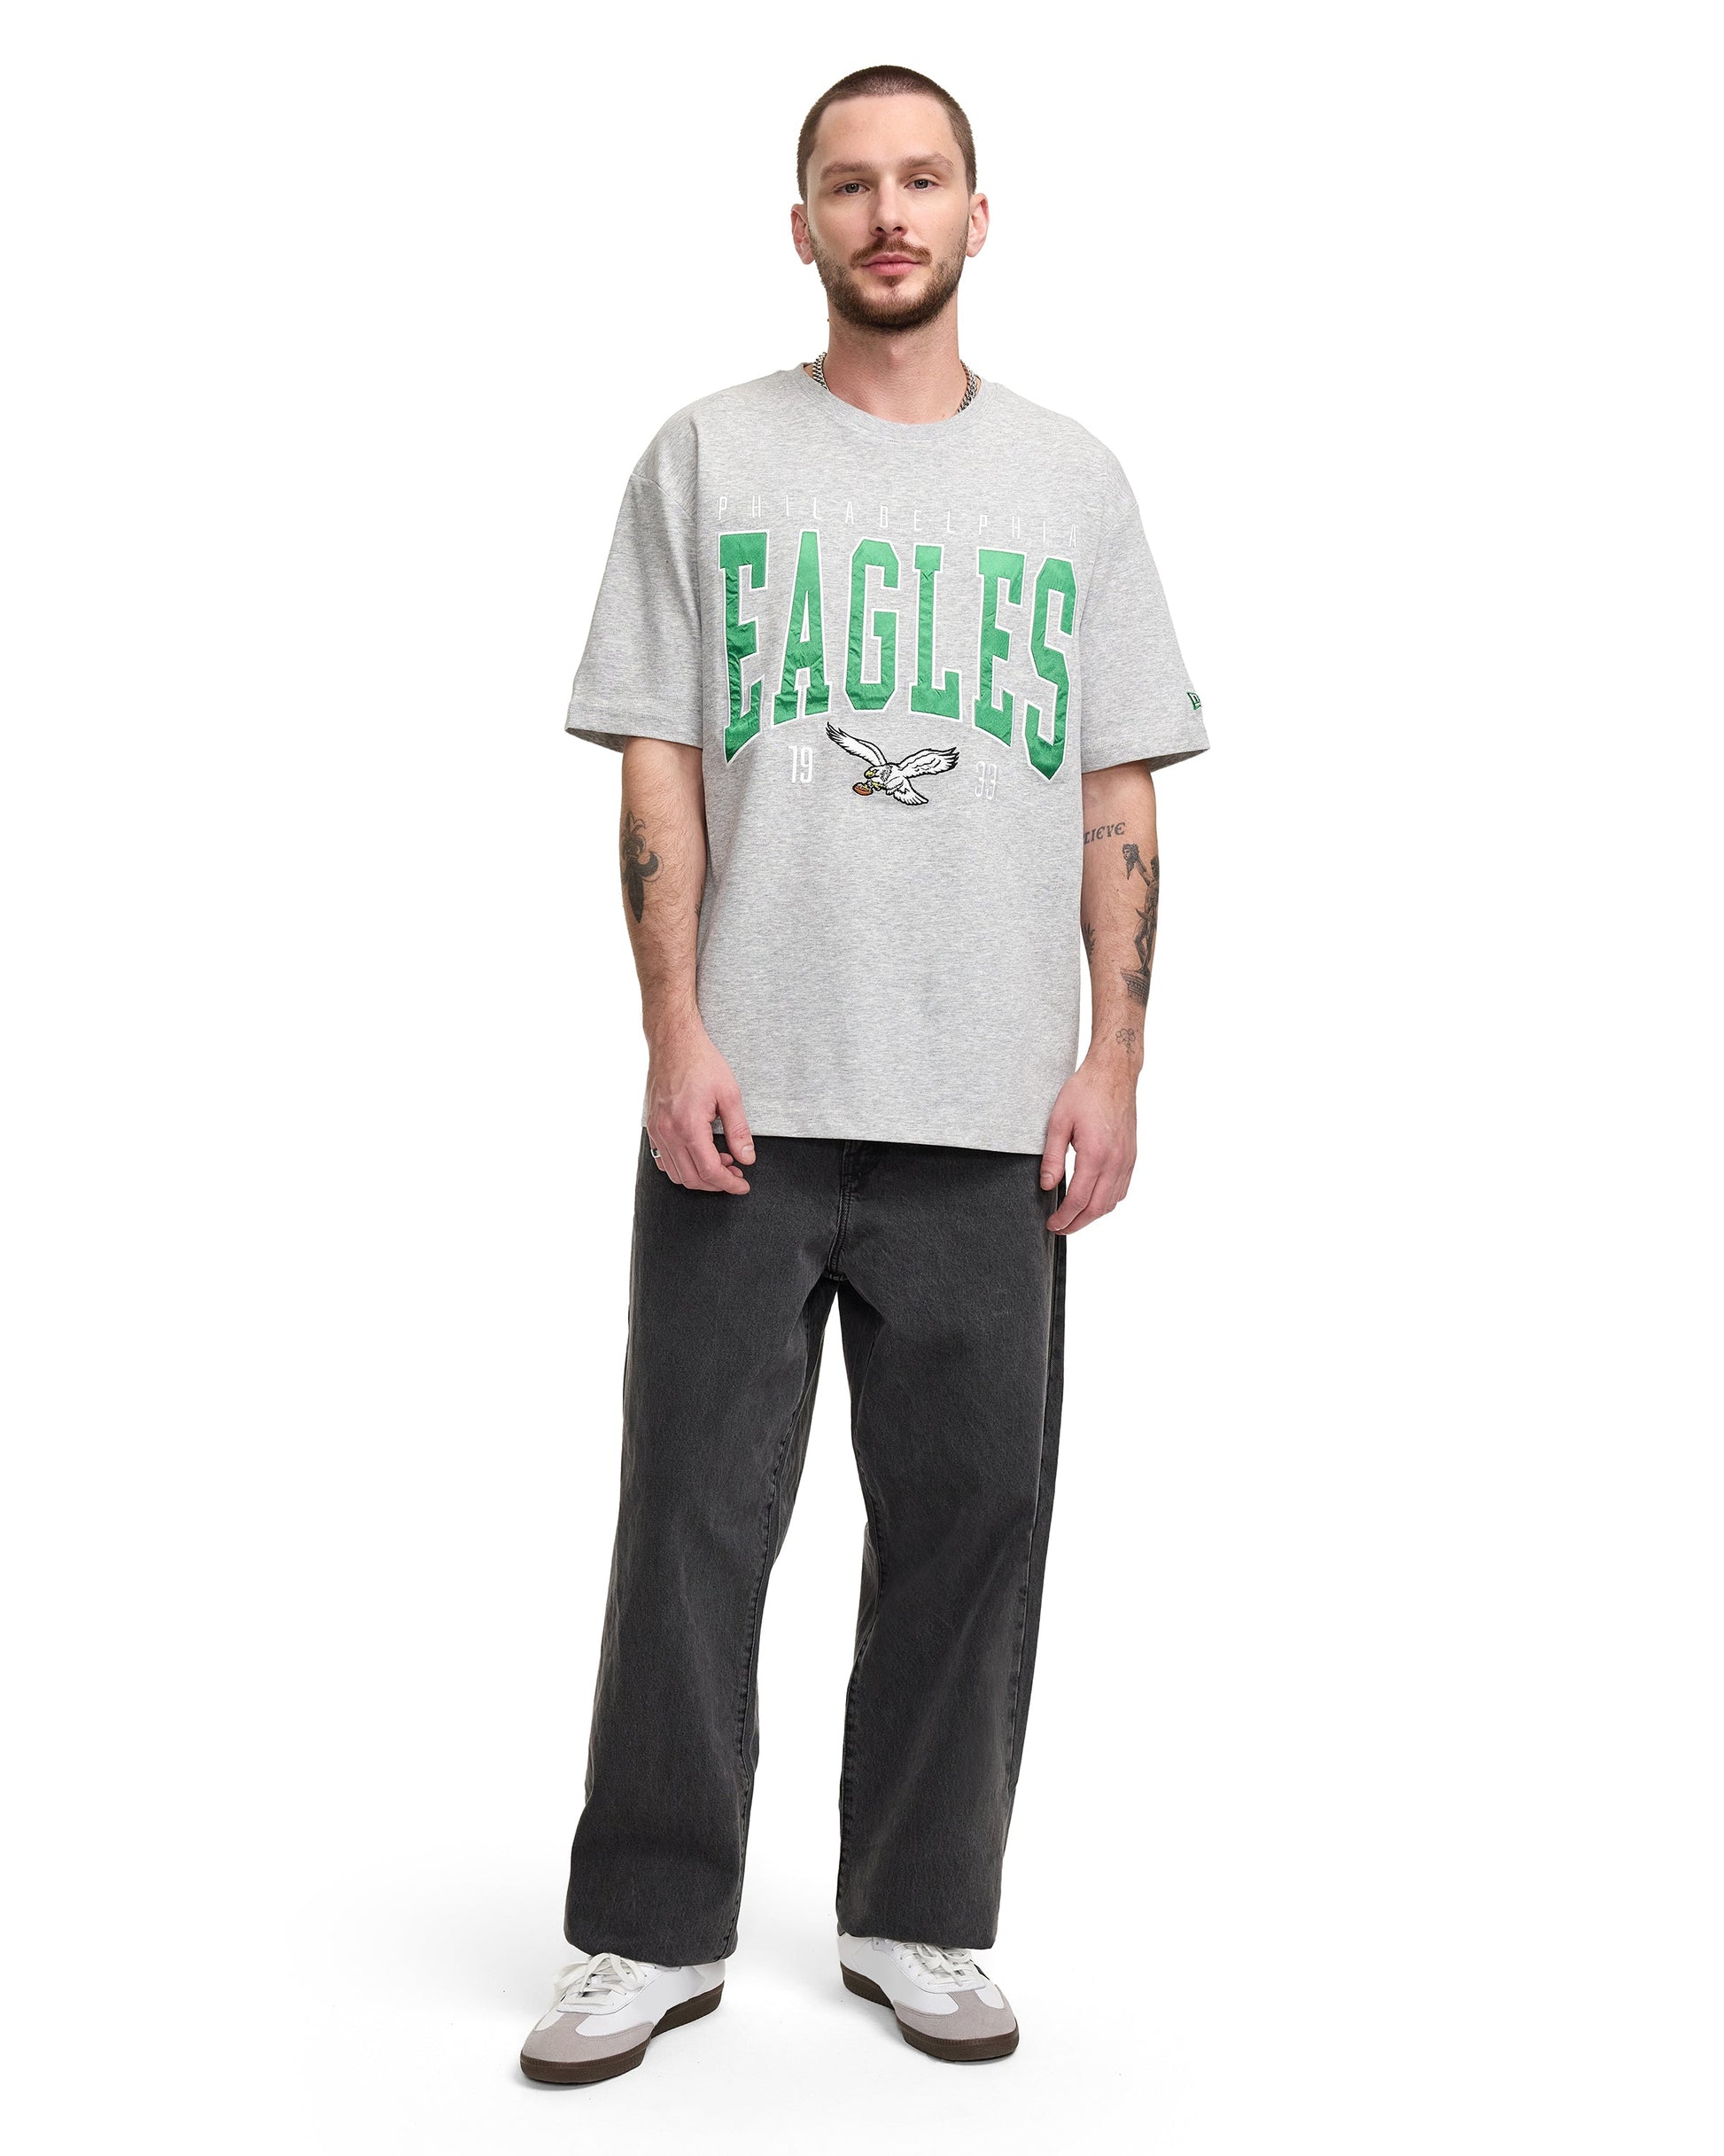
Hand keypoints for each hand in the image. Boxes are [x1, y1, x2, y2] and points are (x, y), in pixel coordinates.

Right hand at [644, 1019, 755, 1193]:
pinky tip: (698, 1156)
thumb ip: (739, 1131)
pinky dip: (681, 1167)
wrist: (674, 1042)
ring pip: (676, 1174)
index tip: (743, 1186)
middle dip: (717, 1184)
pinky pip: (663, 1160)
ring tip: (720, 1162)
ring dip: (699, 1177)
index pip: (710, 1171)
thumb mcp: (730, 1094)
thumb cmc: (702, 1062)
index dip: (729, 1184)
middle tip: (736, 1174)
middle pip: (692, 1178)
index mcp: (688, 1126)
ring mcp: (656, 1131)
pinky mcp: (652, 1126)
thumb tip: (747, 1158)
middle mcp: (668, 1132)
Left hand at [1039, 1053, 1137, 1233]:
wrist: (1113, 1074)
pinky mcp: (1131, 1156)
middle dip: (1077, 1224)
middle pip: (1097, 1208)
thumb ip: (1052, 1157)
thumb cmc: (1085, 1092)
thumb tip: (1047, 1185)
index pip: (1079, 1199)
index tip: (1051, 1224)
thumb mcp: (1058, 1122)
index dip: (1064, 1217)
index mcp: (1096, 1154)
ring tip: (1073, 1218)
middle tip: (1059, 1228)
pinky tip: (1093, 1201)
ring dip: (1092, 1215)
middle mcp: (1116, 1161)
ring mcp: (1127, 1160)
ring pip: (1112, 1202)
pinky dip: (1107, 1202)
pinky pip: (1122, 1189)